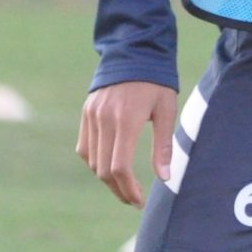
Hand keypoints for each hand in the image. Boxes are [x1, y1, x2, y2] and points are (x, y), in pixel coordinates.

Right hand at [78, 81, 180, 206]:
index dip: (128, 189)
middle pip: (103, 169)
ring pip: (92, 160)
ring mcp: (92, 115)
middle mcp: (104, 119)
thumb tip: (165, 179)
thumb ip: (163, 146)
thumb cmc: (157, 82)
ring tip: (124, 186)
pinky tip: (109, 167)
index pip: (119, 166)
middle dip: (118, 190)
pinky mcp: (87, 112)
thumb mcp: (166, 111)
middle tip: (133, 200)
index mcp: (126, 119)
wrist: (134, 50)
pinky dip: (95, 161)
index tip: (139, 201)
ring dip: (106, 178)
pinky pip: (84, 146)